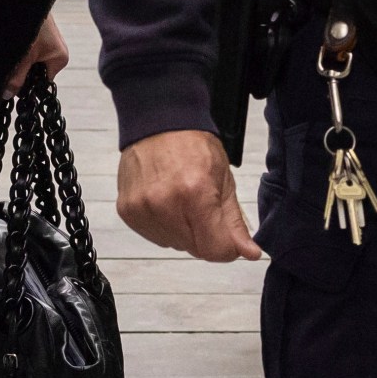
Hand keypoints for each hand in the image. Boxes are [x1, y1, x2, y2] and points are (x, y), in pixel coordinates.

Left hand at [5, 14, 68, 92]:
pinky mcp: (40, 32)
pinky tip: (10, 44)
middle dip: (21, 71)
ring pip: (30, 58)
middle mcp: (57, 50)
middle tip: (7, 68)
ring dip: (19, 59)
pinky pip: (29, 47)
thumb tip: (8, 96)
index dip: (28, 86)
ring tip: (9, 53)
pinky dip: (19, 49)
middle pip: (37, 71)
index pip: (43, 82)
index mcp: (59, 59)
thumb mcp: (23, 57)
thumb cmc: (32, 26)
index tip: (12, 87)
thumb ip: (16, 78)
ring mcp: (49, 41)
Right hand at [117, 128, 261, 260]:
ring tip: (180, 201)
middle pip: (195, 250)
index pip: (214, 250)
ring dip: (183, 231)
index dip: (226, 248)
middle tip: (201, 206)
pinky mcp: (127, 211)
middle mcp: (164, 204)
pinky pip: (154, 236)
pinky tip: (165, 203)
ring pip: (174, 245)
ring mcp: (142, 209)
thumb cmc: (192, 146)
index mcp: (195, 194)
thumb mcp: (224, 180)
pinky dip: (164, 226)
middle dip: (204, 235)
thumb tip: (249, 253)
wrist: (157, 124)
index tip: (227, 238)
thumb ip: (235, 222)